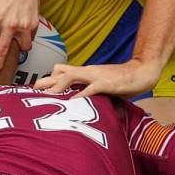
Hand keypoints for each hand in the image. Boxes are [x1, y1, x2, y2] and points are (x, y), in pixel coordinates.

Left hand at [33, 57, 160, 97]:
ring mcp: (96, 76)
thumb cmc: (122, 81)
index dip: (48, 78)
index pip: (61, 70)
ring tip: (47, 97)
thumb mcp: (102, 85)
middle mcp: (88, 71)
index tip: (35, 89)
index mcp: (86, 72)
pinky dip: (81, 94)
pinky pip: (91, 88)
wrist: (142, 72)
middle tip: (31, 92)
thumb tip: (79, 103)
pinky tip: (73, 103)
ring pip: (71, 76)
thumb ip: (90, 91)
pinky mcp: (107, 83)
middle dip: (46, 81)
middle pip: (60, 71)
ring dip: (58, 86)